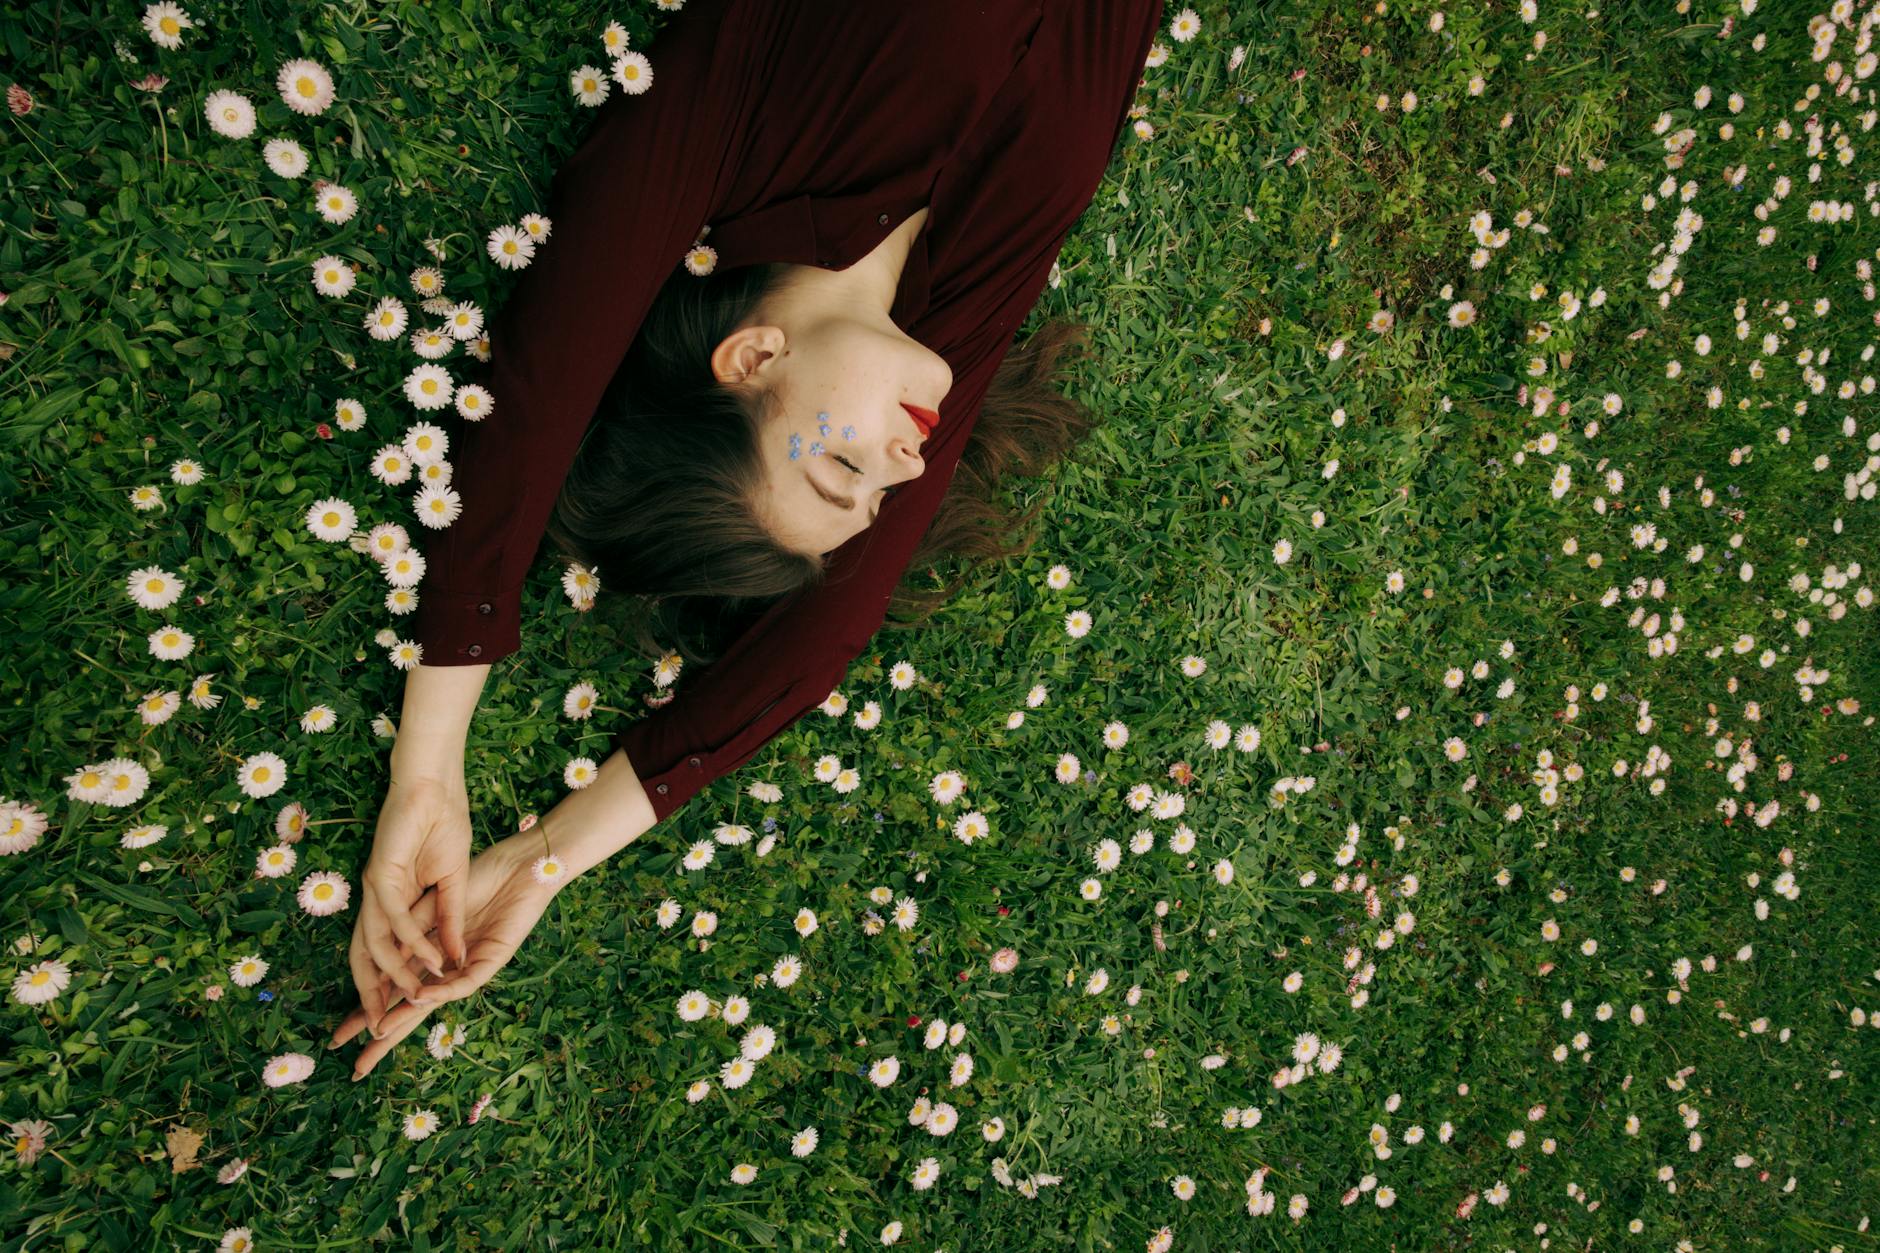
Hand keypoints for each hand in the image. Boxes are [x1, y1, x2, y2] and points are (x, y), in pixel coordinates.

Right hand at [329, 831, 559, 1079]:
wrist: (517, 868)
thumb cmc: (479, 881)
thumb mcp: (428, 908)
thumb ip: (404, 935)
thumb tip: (369, 961)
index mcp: (430, 958)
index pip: (393, 994)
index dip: (367, 1013)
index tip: (340, 1037)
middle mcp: (448, 971)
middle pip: (410, 1010)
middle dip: (384, 1037)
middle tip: (357, 1066)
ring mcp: (469, 968)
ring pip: (434, 1002)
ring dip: (407, 1017)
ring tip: (380, 1033)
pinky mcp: (491, 960)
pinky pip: (464, 981)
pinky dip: (441, 990)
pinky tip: (420, 997)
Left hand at [350, 772, 472, 1030]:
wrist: (435, 786)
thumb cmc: (442, 826)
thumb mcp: (452, 884)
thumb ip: (448, 921)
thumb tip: (451, 958)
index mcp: (391, 905)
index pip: (378, 957)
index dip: (377, 992)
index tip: (379, 1029)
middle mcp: (376, 902)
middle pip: (363, 962)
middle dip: (366, 1004)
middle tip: (368, 1043)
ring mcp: (375, 889)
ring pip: (370, 948)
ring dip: (388, 982)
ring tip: (398, 1012)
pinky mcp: (381, 875)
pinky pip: (394, 921)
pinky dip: (410, 946)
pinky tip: (425, 964)